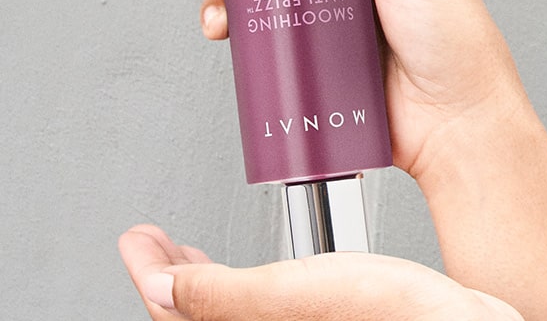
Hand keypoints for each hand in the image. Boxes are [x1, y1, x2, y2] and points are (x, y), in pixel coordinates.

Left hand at [119, 225, 520, 319]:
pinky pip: (265, 313)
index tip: (138, 239)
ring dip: (206, 282)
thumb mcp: (296, 292)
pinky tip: (261, 271)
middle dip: (172, 276)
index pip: (175, 314)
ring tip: (192, 255)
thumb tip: (162, 286)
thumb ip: (221, 293)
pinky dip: (247, 289)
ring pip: (231, 314)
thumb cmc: (401, 315)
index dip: (149, 272)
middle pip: (198, 317)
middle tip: (156, 245)